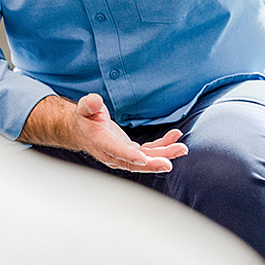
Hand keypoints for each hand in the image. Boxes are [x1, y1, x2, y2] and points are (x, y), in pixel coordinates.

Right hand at [72, 94, 187, 172]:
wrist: (83, 130)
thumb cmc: (85, 118)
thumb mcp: (84, 108)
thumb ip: (89, 105)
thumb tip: (94, 101)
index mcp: (101, 142)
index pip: (116, 151)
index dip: (130, 156)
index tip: (144, 159)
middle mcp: (113, 154)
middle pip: (134, 162)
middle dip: (153, 163)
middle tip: (169, 163)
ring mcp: (123, 155)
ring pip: (146, 159)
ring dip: (164, 155)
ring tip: (181, 149)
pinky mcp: (131, 152)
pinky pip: (149, 151)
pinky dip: (163, 146)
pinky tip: (175, 137)